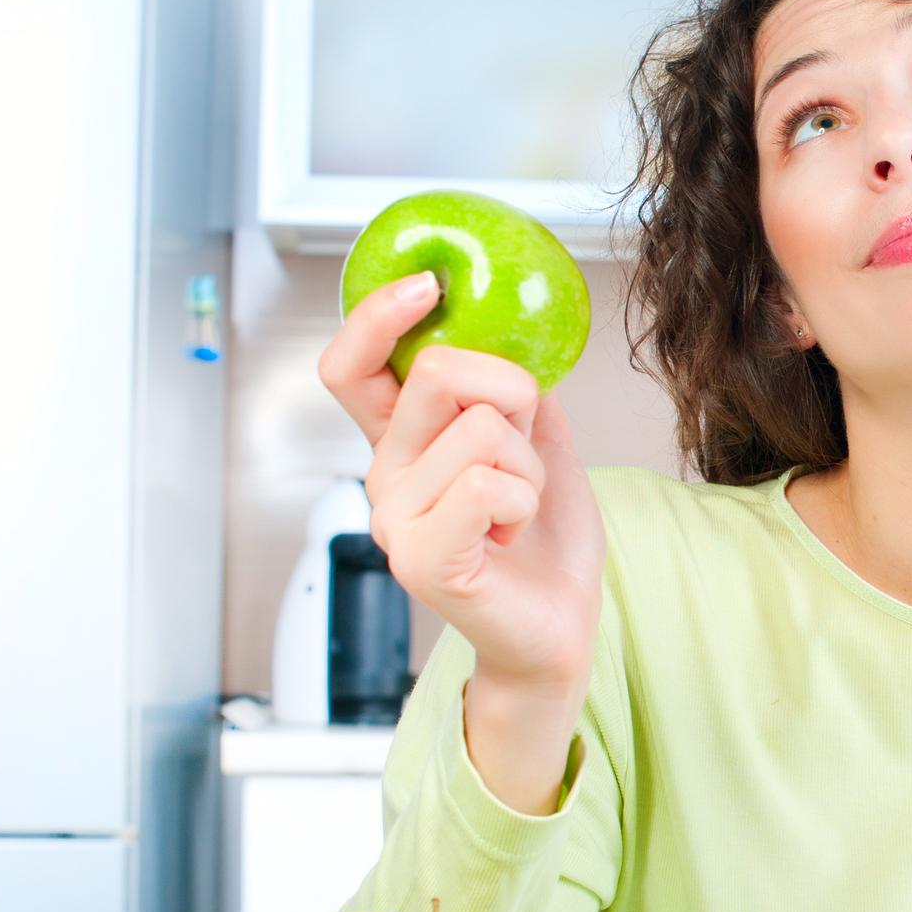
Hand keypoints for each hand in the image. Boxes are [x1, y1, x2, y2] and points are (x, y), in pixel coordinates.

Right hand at [318, 272, 606, 809]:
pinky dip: (522, 499)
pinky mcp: (421, 560)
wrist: (560, 626)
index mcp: (402, 444)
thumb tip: (514, 338)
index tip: (427, 285)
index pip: (351, 366)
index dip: (375, 316)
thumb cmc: (545, 543)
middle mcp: (383, 477)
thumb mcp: (538, 444)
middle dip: (510, 397)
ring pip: (478, 429)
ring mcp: (395, 520)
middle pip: (439, 372)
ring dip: (528, 465)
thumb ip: (514, 391)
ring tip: (518, 509)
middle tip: (521, 454)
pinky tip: (511, 532)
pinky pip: (483, 483)